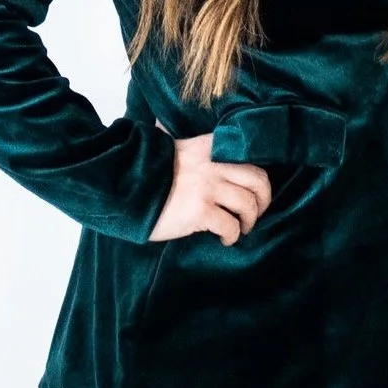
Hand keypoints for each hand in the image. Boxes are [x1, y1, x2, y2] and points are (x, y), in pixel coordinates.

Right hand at [149, 130, 273, 243]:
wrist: (123, 186)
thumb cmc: (149, 174)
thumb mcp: (177, 152)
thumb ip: (200, 156)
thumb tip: (217, 167)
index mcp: (210, 148)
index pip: (250, 159)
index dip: (258, 180)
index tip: (255, 193)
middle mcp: (213, 165)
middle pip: (258, 181)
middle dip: (263, 200)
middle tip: (255, 214)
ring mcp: (208, 188)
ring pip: (248, 205)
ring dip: (249, 220)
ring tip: (241, 228)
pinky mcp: (200, 211)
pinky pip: (231, 226)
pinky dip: (232, 235)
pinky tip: (224, 239)